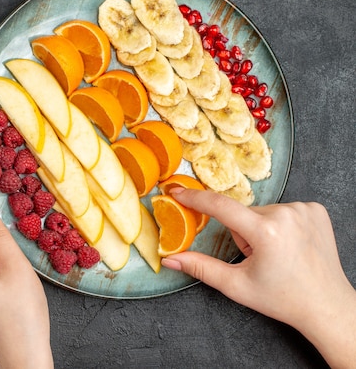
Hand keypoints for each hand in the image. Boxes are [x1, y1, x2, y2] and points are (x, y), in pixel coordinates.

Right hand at [162, 189, 355, 367]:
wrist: (326, 305)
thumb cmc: (282, 299)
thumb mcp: (236, 285)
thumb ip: (200, 268)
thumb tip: (171, 259)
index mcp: (266, 232)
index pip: (220, 206)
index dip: (195, 198)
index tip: (177, 192)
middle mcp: (286, 214)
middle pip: (243, 214)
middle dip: (243, 232)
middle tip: (259, 258)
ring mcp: (304, 209)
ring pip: (263, 211)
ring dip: (261, 227)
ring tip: (278, 253)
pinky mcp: (316, 209)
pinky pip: (283, 209)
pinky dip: (280, 224)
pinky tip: (291, 244)